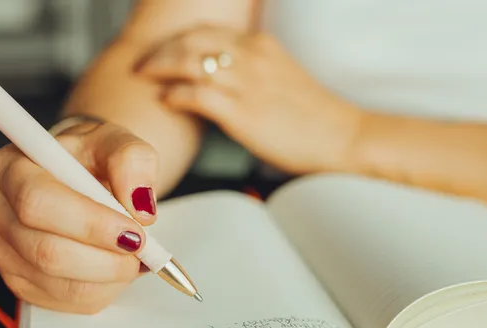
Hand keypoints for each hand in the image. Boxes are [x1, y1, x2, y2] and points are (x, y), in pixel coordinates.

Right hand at [0, 121, 159, 313]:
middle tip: (142, 248)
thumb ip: (132, 159)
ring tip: (132, 254)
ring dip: (110, 274)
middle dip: (106, 257)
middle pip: (47, 252)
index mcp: (10, 167)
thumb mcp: (116, 141)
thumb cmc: (92, 158)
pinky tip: (113, 265)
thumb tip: (140, 203)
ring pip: (61, 282)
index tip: (134, 229)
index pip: (37, 202)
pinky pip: (68, 300)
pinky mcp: (20, 283)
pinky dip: (104, 288)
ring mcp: (3, 251)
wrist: (83, 176)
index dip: (89, 223)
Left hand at [136, 26, 360, 174]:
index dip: (176, 39)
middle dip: (160, 51)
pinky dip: (175, 95)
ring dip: (160, 69)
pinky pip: (196, 95)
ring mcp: (247, 83)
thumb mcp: (282, 78)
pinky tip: (166, 102)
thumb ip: (252, 71)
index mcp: (261, 45)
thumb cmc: (314, 118)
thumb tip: (221, 80)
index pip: (206, 30)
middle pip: (191, 41)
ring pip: (188, 62)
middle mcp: (252, 57)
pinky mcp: (243, 113)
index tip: (160, 52)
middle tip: (142, 66)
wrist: (344, 138)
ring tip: (146, 80)